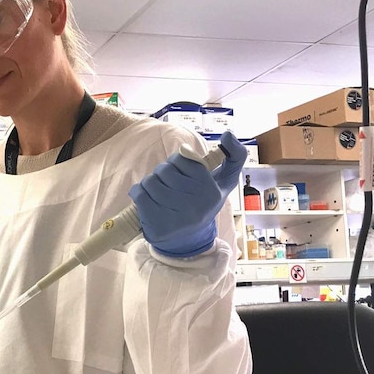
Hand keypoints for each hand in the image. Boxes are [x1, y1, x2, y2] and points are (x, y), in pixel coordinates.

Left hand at [129, 131, 247, 257]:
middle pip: (164, 170)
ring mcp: (176, 219)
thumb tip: (229, 134)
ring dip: (149, 183)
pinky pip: (139, 196)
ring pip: (149, 182)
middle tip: (167, 183)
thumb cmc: (203, 202)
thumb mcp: (224, 182)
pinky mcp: (157, 227)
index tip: (180, 171)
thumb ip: (235, 156)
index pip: (182, 158)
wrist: (189, 239)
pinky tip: (145, 198)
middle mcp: (196, 206)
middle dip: (161, 172)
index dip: (176, 161)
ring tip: (157, 192)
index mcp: (211, 191)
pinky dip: (137, 192)